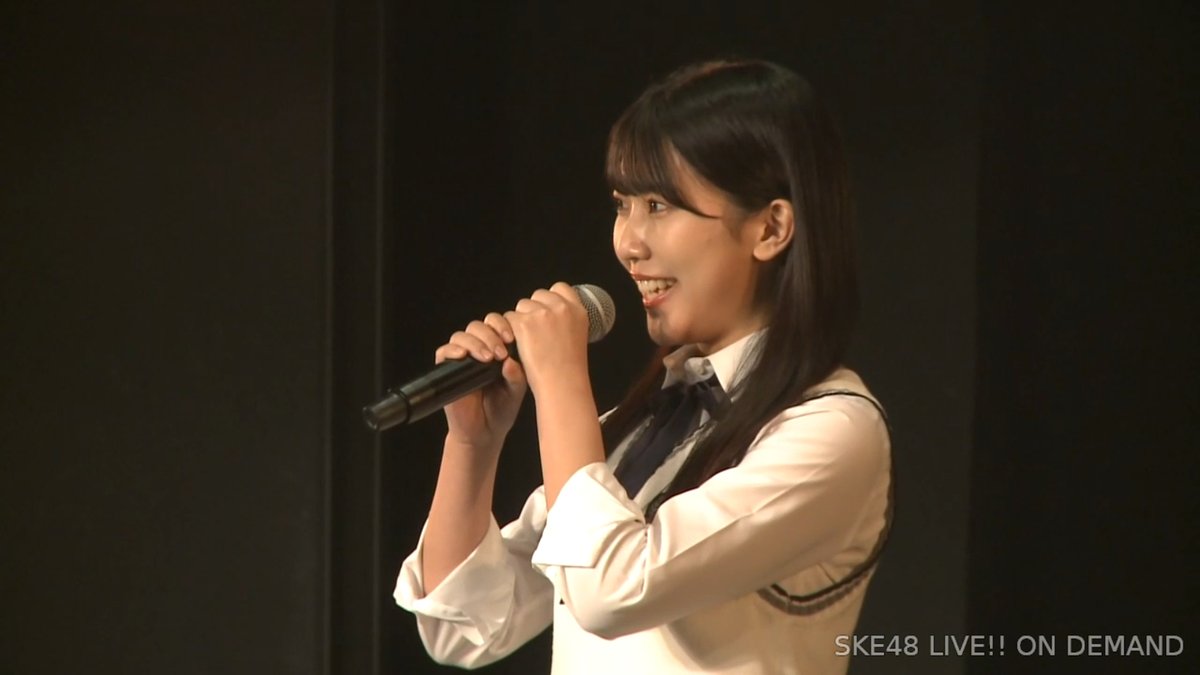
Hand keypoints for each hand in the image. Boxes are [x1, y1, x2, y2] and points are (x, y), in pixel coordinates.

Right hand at [435, 312, 526, 447]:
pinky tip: (463, 356)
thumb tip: (510, 361)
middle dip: (490, 334)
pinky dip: (452, 350)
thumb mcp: (516, 392)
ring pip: (462, 335)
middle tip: (500, 351)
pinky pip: (444, 351)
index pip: (497, 325)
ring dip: (475, 342)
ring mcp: (462, 359)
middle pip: (479, 325)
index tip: (512, 338)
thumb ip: (517, 376)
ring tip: (487, 358)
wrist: (484, 433)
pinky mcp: (446, 370)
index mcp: (498, 349)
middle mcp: (479, 350)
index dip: (504, 326)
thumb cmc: (502, 410)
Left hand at [503, 282, 590, 397]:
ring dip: (521, 320)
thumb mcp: (577, 337)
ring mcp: (542, 314)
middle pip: (538, 296)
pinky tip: (518, 345)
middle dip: (533, 310)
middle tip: (535, 332)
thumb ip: (566, 321)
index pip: (560, 288)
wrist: (562, 384)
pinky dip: (510, 331)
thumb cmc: (570, 370)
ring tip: (528, 341)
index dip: (550, 299)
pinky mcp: (524, 323)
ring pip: (522, 306)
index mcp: (577, 310)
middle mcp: (561, 308)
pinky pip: (510, 318)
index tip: (546, 310)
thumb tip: (550, 315)